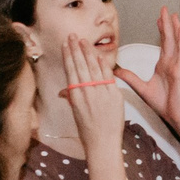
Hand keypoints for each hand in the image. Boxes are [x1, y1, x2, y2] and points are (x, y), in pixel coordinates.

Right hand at [59, 35, 129, 179]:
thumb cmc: (88, 132)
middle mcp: (87, 93)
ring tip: (84, 41)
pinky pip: (108, 76)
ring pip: (93, 68)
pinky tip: (99, 55)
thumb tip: (64, 91)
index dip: (68, 56)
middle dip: (76, 49)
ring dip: (88, 52)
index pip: (71, 71)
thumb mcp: (76, 114)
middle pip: (80, 66)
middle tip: (73, 36)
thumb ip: (72, 98)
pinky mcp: (114, 96)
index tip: (66, 45)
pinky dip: (103, 65)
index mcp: (76, 97)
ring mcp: (101, 93)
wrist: (103, 144)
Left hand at [116, 8, 179, 126]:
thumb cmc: (163, 103)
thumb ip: (130, 77)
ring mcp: (177, 65)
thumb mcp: (142, 88)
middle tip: (164, 9)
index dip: (160, 31)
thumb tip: (115, 70)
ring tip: (173, 14)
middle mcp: (171, 62)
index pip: (162, 44)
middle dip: (166, 24)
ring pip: (175, 41)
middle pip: (168, 39)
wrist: (174, 115)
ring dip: (174, 27)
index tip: (158, 19)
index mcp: (163, 65)